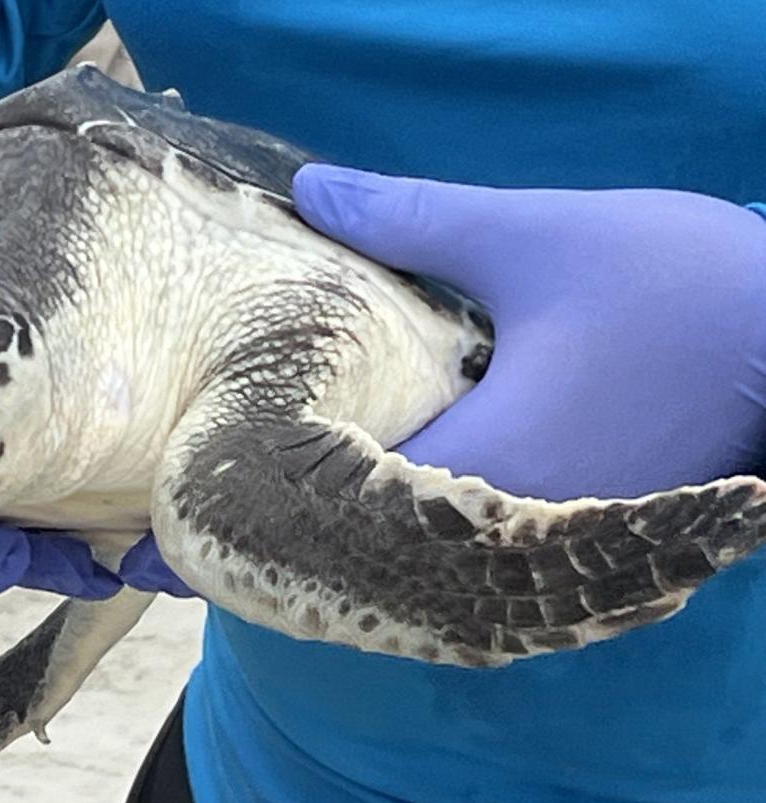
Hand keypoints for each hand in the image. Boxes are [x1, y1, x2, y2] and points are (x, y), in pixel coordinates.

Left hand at [121, 166, 765, 595]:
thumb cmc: (681, 287)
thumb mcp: (533, 238)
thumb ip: (413, 219)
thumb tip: (313, 187)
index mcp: (480, 465)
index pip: (335, 512)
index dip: (251, 507)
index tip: (179, 511)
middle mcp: (504, 525)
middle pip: (364, 550)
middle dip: (281, 535)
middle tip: (190, 525)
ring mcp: (543, 535)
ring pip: (412, 556)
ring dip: (339, 536)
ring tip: (253, 519)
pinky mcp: (570, 523)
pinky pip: (460, 544)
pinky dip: (400, 528)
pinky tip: (362, 498)